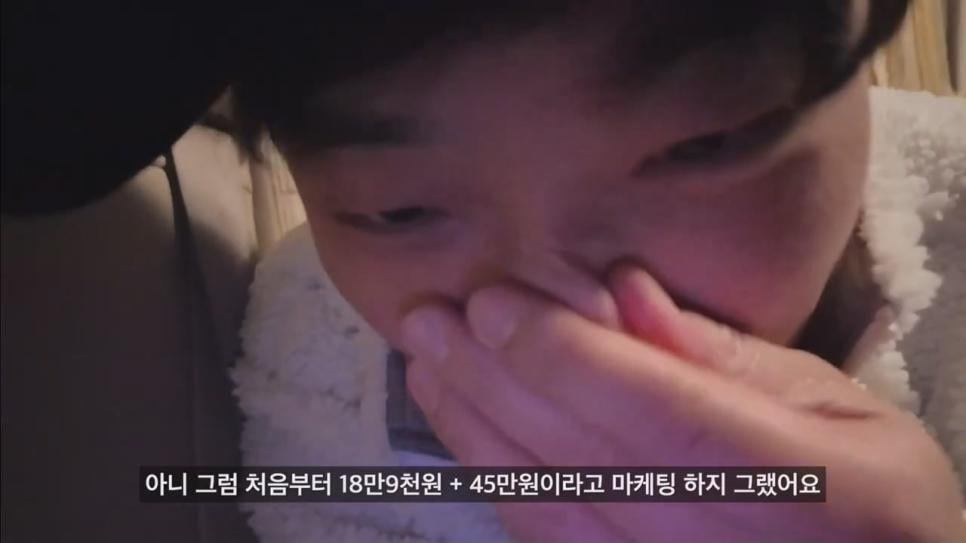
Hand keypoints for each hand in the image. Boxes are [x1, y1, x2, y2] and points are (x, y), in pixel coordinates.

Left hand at [398, 262, 965, 541]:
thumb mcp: (839, 408)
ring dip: (473, 427)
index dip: (564, 355)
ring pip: (546, 501)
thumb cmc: (873, 495)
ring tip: (427, 363)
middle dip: (491, 380)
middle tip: (428, 318)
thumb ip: (727, 358)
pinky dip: (494, 477)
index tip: (492, 301)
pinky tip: (461, 429)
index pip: (654, 411)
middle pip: (579, 454)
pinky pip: (547, 535)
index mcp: (788, 477)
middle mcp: (711, 537)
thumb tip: (622, 294)